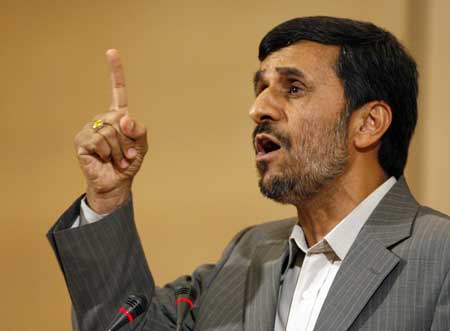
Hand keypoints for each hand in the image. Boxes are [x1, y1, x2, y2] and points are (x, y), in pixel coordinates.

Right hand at [74, 49, 147, 213]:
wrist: (117, 183)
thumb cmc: (129, 163)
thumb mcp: (142, 145)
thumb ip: (138, 129)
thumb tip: (123, 118)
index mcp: (117, 117)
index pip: (117, 91)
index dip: (115, 72)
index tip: (111, 51)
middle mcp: (102, 119)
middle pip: (119, 118)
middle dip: (128, 140)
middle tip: (127, 154)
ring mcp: (90, 129)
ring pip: (110, 131)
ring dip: (120, 150)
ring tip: (117, 159)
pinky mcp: (82, 140)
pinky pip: (100, 140)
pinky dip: (109, 153)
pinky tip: (105, 160)